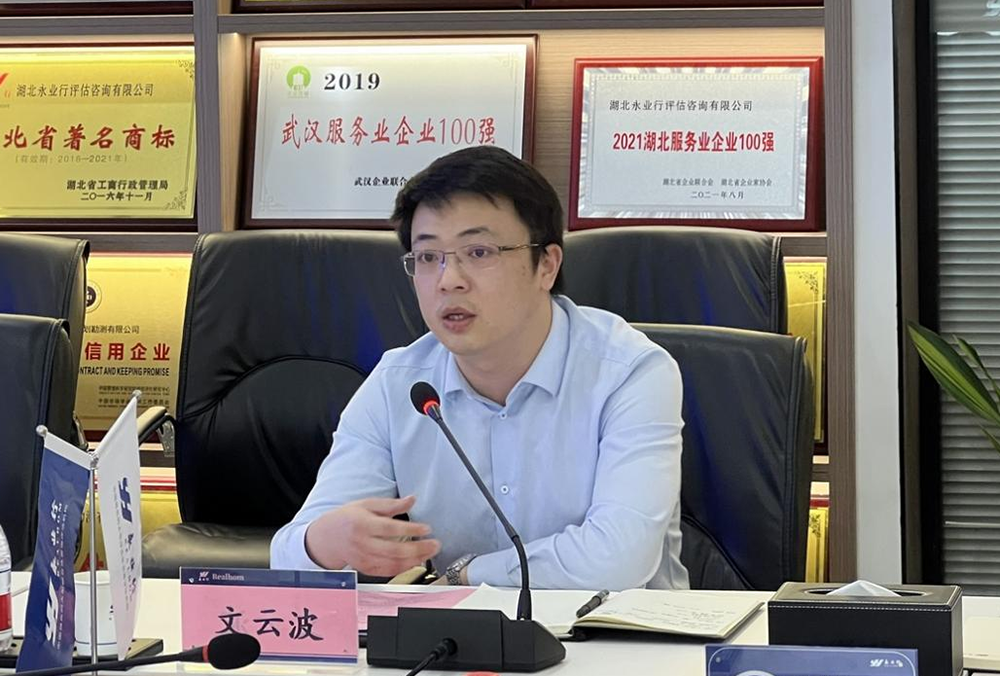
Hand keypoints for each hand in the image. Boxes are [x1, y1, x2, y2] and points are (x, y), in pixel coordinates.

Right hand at [304, 495, 440, 576]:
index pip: (390, 528)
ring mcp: (363, 558)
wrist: (326, 538)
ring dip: (414, 560)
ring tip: (429, 553)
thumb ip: (391, 504)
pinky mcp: (365, 569)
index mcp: (362, 523)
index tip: (426, 528)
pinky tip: (415, 562)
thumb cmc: (347, 518)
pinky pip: (386, 572)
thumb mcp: (367, 504)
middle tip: (435, 544)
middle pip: (393, 549)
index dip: (410, 530)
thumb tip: (412, 499)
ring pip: (392, 563)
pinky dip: (402, 568)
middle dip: (418, 548)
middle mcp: (362, 543)